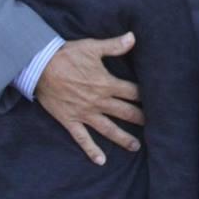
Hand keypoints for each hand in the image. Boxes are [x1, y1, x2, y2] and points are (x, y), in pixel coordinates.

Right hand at [36, 34, 143, 165]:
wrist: (39, 66)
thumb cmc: (66, 55)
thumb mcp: (92, 47)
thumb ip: (114, 45)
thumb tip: (133, 37)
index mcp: (106, 83)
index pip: (132, 92)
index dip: (146, 96)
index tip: (158, 102)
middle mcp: (98, 101)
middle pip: (125, 112)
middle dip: (140, 119)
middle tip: (155, 128)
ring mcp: (85, 113)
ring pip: (108, 129)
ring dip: (123, 138)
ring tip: (136, 147)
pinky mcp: (70, 120)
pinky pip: (82, 139)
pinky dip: (91, 150)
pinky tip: (101, 161)